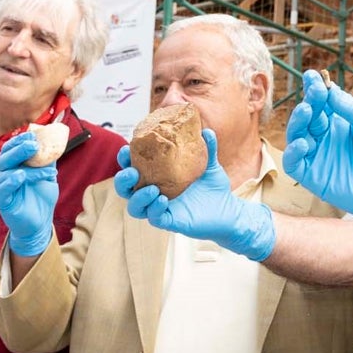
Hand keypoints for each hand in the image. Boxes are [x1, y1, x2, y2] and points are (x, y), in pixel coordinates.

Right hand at [0, 133, 57, 256]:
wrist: (40, 222)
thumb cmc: (41, 197)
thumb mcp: (47, 175)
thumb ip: (48, 160)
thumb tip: (56, 141)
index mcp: (13, 166)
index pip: (10, 148)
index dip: (20, 140)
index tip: (33, 134)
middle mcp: (4, 174)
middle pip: (5, 156)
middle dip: (20, 148)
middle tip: (34, 144)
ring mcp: (1, 187)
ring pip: (7, 171)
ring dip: (26, 167)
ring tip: (44, 168)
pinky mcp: (1, 201)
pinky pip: (2, 189)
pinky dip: (11, 181)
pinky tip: (21, 176)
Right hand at [112, 131, 275, 261]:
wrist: (229, 211)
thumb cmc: (214, 188)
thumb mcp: (210, 165)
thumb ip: (208, 148)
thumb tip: (207, 131)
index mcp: (158, 177)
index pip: (134, 168)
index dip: (125, 159)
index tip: (127, 148)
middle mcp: (154, 194)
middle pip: (126, 190)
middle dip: (123, 180)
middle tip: (132, 172)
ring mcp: (160, 209)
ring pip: (135, 208)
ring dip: (138, 197)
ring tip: (152, 188)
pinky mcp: (169, 222)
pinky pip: (154, 218)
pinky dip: (155, 209)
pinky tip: (163, 199)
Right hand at [283, 70, 352, 249]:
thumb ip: (351, 109)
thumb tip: (330, 89)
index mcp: (340, 124)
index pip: (322, 103)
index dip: (315, 89)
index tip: (312, 76)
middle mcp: (326, 138)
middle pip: (308, 116)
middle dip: (309, 102)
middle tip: (315, 93)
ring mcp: (319, 157)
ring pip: (297, 135)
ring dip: (297, 122)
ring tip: (306, 111)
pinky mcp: (314, 177)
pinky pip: (294, 163)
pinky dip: (293, 151)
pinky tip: (302, 142)